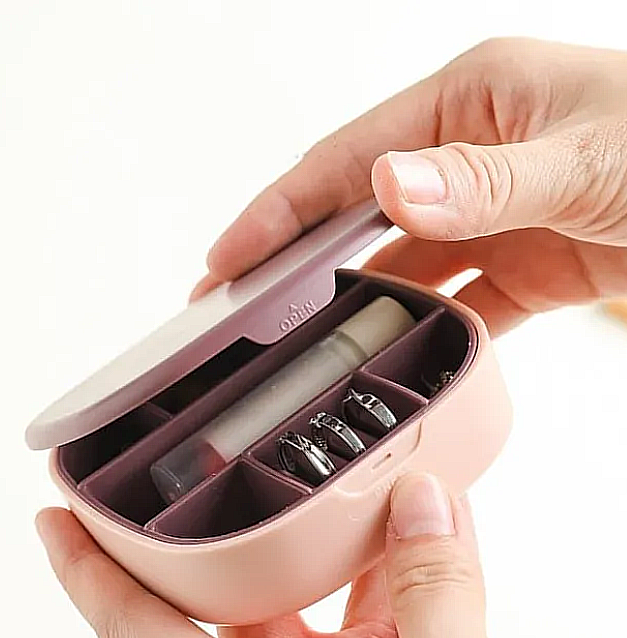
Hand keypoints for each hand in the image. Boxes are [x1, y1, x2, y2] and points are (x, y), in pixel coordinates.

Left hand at [37, 474, 551, 637]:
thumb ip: (433, 590)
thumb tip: (425, 503)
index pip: (133, 626)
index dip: (84, 568)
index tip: (54, 516)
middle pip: (227, 590)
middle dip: (227, 522)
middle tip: (221, 456)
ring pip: (314, 590)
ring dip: (337, 534)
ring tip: (348, 466)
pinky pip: (380, 610)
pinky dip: (403, 566)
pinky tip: (432, 521)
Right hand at [191, 38, 626, 334]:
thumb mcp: (590, 157)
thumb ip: (487, 179)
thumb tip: (390, 184)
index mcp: (470, 103)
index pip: (345, 161)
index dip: (277, 212)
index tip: (225, 261)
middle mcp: (470, 156)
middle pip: (359, 214)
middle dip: (296, 262)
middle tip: (237, 310)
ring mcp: (495, 215)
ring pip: (402, 265)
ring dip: (356, 304)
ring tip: (300, 345)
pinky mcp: (527, 266)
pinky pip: (457, 304)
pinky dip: (426, 332)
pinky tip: (394, 357)